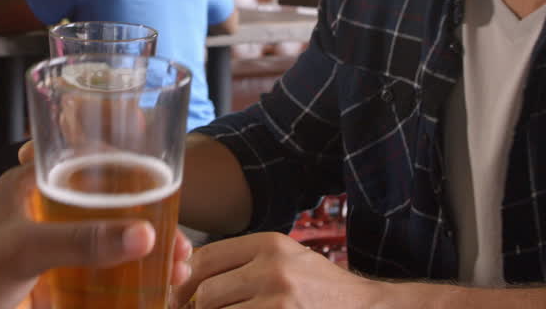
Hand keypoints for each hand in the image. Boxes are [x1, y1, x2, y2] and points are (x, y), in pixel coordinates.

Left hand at [0, 164, 191, 308]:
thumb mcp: (23, 251)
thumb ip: (80, 241)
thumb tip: (145, 234)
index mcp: (32, 183)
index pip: (90, 157)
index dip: (132, 165)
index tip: (171, 180)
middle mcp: (44, 210)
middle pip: (110, 205)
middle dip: (151, 222)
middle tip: (182, 245)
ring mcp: (48, 248)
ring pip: (108, 243)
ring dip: (145, 255)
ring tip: (179, 271)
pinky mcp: (49, 282)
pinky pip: (97, 276)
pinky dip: (127, 283)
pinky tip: (153, 293)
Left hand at [172, 232, 383, 308]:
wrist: (366, 308)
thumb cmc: (319, 288)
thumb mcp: (284, 259)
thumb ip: (242, 262)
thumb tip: (187, 275)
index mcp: (268, 243)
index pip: (205, 258)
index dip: (184, 282)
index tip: (179, 298)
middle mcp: (273, 267)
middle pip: (206, 292)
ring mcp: (279, 299)